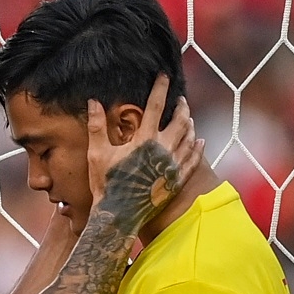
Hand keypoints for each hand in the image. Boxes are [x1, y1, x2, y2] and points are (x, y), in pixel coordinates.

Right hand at [85, 75, 197, 222]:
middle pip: (180, 120)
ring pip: (189, 138)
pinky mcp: (177, 180)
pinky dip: (197, 148)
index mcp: (145, 140)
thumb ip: (97, 126)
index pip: (156, 106)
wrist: (119, 216)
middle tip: (180, 99)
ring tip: (188, 117)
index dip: (160, 88)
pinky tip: (200, 141)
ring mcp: (173, 166)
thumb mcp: (97, 154)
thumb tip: (94, 102)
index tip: (164, 76)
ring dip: (190, 124)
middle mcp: (163, 150)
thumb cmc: (106, 184)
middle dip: (181, 106)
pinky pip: (194, 160)